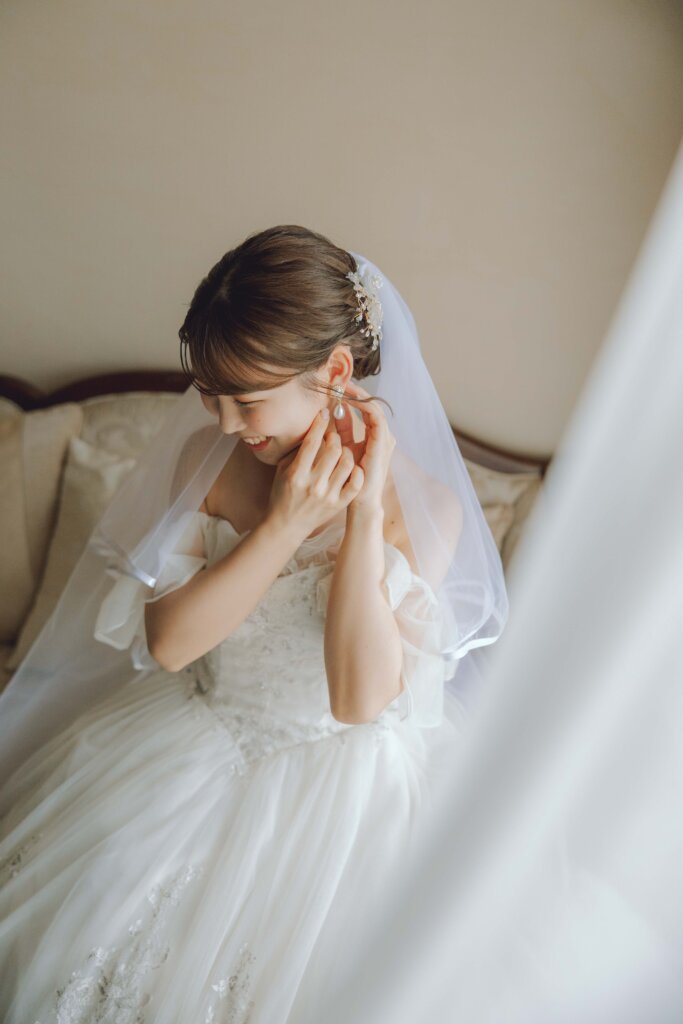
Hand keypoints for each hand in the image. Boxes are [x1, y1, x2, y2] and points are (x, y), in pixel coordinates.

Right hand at [267, 408, 364, 536]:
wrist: (286, 526)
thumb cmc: (283, 494)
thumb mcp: (283, 470)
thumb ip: (297, 450)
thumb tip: (313, 428)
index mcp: (296, 474)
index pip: (312, 442)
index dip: (320, 423)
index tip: (324, 412)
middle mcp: (313, 485)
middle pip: (333, 449)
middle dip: (335, 436)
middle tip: (332, 436)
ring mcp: (328, 496)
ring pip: (347, 463)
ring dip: (346, 451)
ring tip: (341, 452)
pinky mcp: (338, 504)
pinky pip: (355, 483)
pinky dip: (356, 471)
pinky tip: (351, 467)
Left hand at [334, 379, 395, 513]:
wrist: (359, 500)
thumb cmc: (349, 478)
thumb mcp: (342, 448)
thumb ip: (341, 431)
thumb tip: (332, 412)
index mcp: (373, 436)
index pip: (364, 409)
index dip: (351, 396)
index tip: (335, 387)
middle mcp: (382, 435)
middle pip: (370, 405)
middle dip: (355, 391)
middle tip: (339, 380)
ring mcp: (385, 438)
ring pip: (373, 407)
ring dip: (359, 395)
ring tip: (343, 386)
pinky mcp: (383, 442)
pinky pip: (375, 416)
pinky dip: (363, 405)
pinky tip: (349, 399)